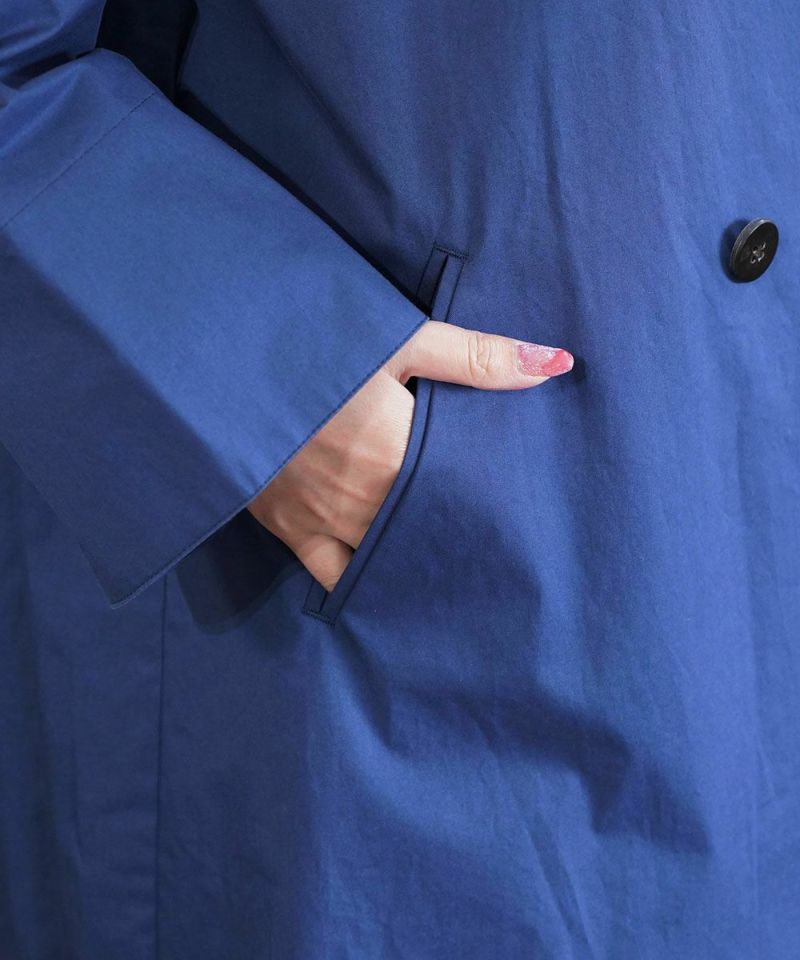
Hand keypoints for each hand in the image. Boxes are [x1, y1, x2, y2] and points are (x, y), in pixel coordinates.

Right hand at [247, 321, 573, 591]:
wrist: (212, 367)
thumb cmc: (311, 347)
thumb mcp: (395, 339)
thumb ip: (474, 357)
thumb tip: (554, 366)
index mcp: (395, 456)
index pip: (462, 496)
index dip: (493, 503)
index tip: (519, 507)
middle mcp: (364, 502)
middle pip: (428, 531)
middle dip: (460, 534)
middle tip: (496, 538)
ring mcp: (324, 522)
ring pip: (389, 559)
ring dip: (419, 560)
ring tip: (455, 565)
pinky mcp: (289, 530)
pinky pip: (334, 575)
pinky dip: (363, 583)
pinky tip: (390, 588)